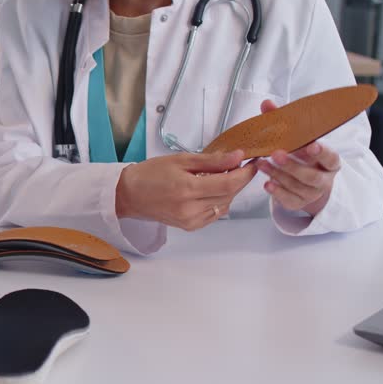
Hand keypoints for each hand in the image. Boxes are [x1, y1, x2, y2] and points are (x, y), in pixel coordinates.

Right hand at [116, 150, 257, 230]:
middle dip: (239, 179)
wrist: (129, 194)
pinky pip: (216, 213)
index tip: (252, 162)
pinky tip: (210, 189)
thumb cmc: (149, 174)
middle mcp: (190, 209)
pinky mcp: (191, 226)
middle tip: (239, 164)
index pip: (229, 183)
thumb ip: (212, 161)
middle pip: (230, 194)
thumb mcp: (181, 160)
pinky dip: (219, 200)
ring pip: (225, 204)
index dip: (245, 173)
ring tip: (220, 175)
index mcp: (187, 189)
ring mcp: (191, 220)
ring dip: (229, 189)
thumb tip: (237, 157)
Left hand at [256, 100, 339, 215]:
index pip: (330, 157)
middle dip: (292, 165)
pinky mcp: (299, 203)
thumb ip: (282, 122)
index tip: (311, 144)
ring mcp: (312, 193)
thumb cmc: (302, 156)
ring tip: (261, 164)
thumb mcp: (297, 140)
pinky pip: (289, 200)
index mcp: (330, 161)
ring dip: (278, 175)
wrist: (307, 181)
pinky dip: (277, 192)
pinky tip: (267, 183)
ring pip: (297, 187)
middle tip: (276, 154)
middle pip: (311, 176)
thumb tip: (267, 104)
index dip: (322, 152)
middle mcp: (324, 179)